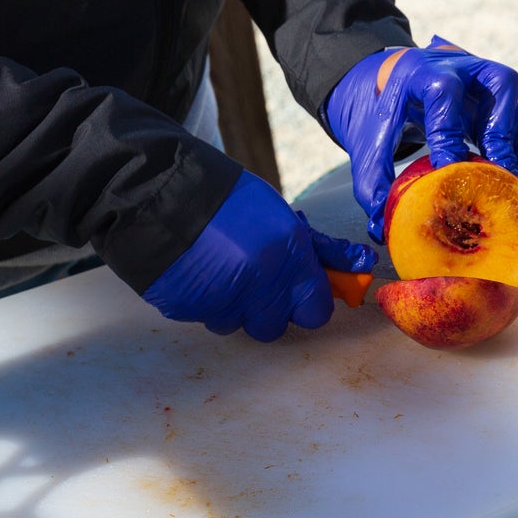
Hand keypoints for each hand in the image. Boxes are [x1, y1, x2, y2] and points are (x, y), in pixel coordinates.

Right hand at [142, 170, 374, 339]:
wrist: (157, 190)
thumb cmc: (227, 198)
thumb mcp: (282, 215)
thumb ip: (319, 249)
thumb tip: (360, 265)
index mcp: (289, 258)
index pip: (316, 312)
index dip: (308, 302)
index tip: (299, 291)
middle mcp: (260, 286)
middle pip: (276, 326)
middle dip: (269, 308)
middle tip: (255, 278)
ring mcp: (222, 302)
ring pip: (238, 324)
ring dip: (234, 306)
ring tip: (220, 268)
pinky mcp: (189, 310)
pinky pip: (206, 318)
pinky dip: (204, 301)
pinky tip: (197, 271)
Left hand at [325, 36, 517, 237]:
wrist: (395, 83)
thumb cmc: (384, 111)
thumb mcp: (368, 136)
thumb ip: (372, 179)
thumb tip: (381, 226)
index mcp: (423, 70)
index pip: (443, 92)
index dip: (448, 133)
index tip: (446, 172)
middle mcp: (464, 69)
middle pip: (500, 83)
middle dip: (499, 133)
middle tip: (494, 175)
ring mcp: (489, 86)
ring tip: (513, 196)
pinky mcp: (503, 107)